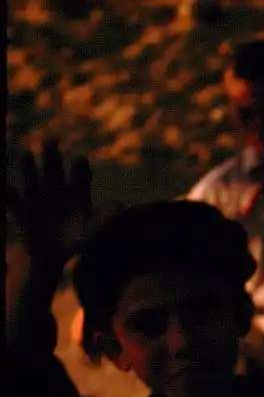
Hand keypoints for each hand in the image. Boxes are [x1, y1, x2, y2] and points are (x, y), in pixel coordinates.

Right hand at [6, 140, 92, 270]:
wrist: (54, 257)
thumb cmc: (76, 242)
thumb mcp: (93, 232)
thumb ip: (105, 218)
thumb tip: (120, 204)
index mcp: (76, 195)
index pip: (79, 177)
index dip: (80, 169)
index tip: (80, 160)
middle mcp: (57, 193)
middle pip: (54, 171)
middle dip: (52, 156)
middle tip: (51, 139)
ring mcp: (39, 200)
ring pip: (33, 180)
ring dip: (29, 167)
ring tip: (28, 153)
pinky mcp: (24, 210)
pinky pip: (13, 200)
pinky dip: (7, 193)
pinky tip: (4, 186)